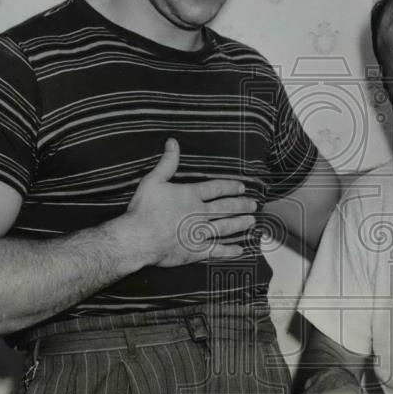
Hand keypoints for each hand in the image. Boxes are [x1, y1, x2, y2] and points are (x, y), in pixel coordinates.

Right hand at [122, 138, 256, 267]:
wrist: (139, 237)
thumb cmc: (144, 209)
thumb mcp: (153, 180)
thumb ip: (167, 162)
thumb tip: (173, 142)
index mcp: (191, 196)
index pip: (216, 188)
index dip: (230, 186)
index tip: (241, 187)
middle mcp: (199, 213)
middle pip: (225, 208)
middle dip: (241, 205)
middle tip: (253, 204)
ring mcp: (199, 233)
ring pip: (225, 227)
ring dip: (239, 224)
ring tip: (251, 221)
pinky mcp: (195, 251)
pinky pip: (216, 251)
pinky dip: (229, 251)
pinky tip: (240, 249)